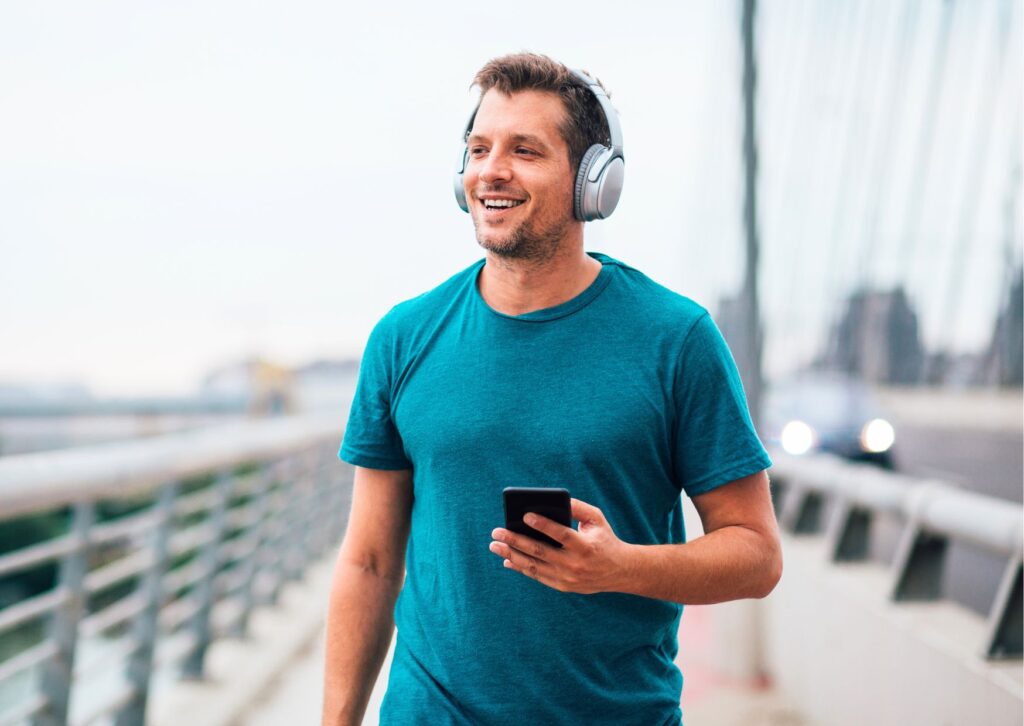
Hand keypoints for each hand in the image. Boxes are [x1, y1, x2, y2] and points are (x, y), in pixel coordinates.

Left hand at [488, 498, 631, 594]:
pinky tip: (507, 559)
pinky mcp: (562, 586)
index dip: (543, 525)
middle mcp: (575, 564)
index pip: (561, 534)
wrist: (619, 571)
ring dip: (511, 555)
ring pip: (534, 566)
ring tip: (495, 545)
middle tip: (496, 531)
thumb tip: (554, 500)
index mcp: (585, 546)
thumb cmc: (604, 539)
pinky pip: (537, 576)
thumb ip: (577, 507)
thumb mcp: (596, 519)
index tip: (525, 515)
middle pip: (540, 551)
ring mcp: (567, 578)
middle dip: (515, 540)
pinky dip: (521, 568)